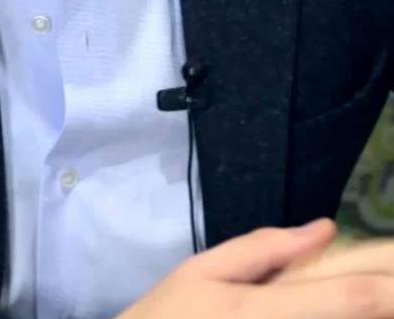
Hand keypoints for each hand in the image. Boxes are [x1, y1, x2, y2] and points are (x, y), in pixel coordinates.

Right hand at [117, 219, 393, 317]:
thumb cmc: (167, 316)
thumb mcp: (202, 270)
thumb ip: (264, 249)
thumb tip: (326, 230)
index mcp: (263, 309)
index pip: (346, 298)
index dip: (388, 288)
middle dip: (383, 301)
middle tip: (389, 285)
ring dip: (364, 313)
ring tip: (373, 299)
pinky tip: (353, 310)